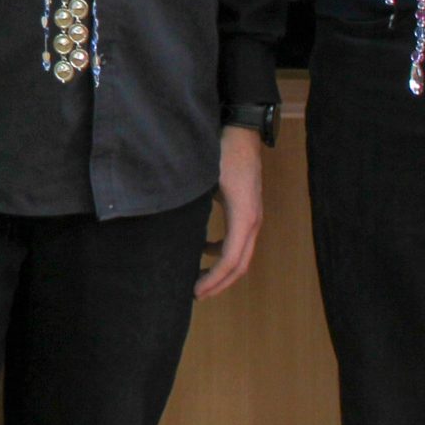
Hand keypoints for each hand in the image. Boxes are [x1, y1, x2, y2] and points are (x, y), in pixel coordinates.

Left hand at [195, 124, 265, 299]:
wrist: (240, 131)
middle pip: (240, 265)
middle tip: (196, 294)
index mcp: (243, 218)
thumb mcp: (205, 180)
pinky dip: (222, 251)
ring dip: (222, 270)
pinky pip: (238, 240)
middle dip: (219, 283)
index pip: (231, 261)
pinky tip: (203, 248)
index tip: (195, 290)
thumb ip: (194, 206)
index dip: (214, 279)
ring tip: (199, 277)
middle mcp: (253, 222)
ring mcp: (253, 216)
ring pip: (241, 255)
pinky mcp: (247, 210)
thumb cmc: (222, 152)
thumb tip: (172, 228)